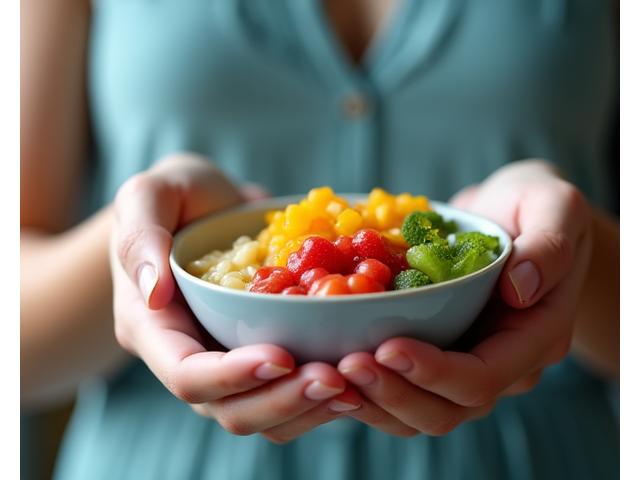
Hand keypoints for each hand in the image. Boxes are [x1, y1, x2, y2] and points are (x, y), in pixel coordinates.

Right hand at [111, 153, 356, 441]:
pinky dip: (318, 397)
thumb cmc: (177, 196)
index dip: (232, 376)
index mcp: (153, 328)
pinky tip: (355, 380)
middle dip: (282, 400)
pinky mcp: (259, 356)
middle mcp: (188, 357)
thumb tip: (154, 293)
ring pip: (262, 415)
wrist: (212, 205)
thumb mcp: (148, 195)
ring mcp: (226, 362)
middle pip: (229, 409)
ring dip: (307, 408)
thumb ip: (140, 237)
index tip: (282, 357)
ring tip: (353, 385)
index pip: (186, 375)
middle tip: (335, 378)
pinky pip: (285, 395)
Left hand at [336, 160, 592, 435]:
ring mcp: (465, 364)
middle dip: (394, 392)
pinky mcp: (436, 356)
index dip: (435, 372)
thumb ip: (549, 245)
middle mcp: (502, 365)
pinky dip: (366, 389)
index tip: (387, 347)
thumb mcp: (555, 205)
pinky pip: (401, 390)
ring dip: (373, 400)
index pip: (484, 377)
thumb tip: (520, 288)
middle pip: (447, 408)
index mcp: (535, 337)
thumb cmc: (532, 204)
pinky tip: (331, 369)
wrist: (507, 214)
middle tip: (346, 364)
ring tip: (331, 372)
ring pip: (419, 412)